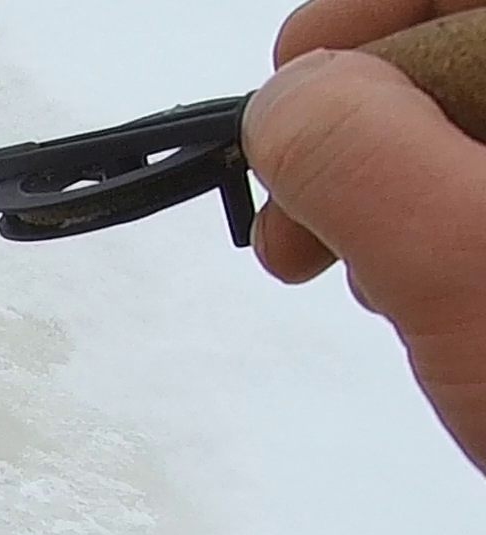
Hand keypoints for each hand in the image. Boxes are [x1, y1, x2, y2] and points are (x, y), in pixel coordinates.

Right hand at [242, 0, 485, 469]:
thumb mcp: (464, 261)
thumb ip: (354, 154)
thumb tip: (282, 103)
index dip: (356, 23)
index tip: (296, 94)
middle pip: (442, 52)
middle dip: (355, 123)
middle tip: (308, 219)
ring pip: (454, 128)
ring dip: (379, 192)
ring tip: (370, 281)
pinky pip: (469, 195)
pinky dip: (425, 233)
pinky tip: (415, 293)